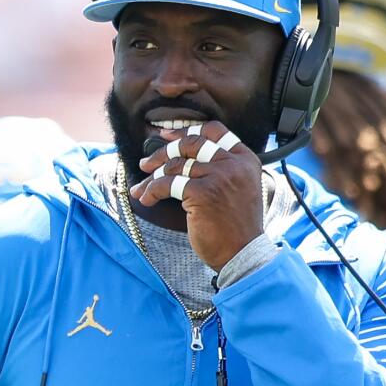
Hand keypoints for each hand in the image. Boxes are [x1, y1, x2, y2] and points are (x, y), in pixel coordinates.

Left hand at [132, 121, 265, 271]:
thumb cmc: (236, 228)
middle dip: (164, 151)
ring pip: (176, 165)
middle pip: (191, 144)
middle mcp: (233, 164)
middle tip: (146, 163)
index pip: (215, 131)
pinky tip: (146, 199)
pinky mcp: (202, 193)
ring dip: (153, 176)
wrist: (243, 255)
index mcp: (245, 160)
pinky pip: (168, 184)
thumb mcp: (239, 189)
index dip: (187, 130)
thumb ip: (221, 170)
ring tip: (141, 188)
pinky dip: (152, 191)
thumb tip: (182, 158)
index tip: (167, 136)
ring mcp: (218, 177)